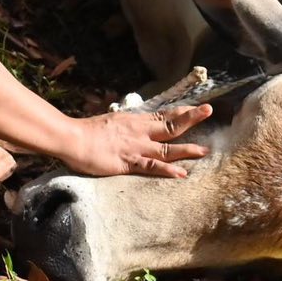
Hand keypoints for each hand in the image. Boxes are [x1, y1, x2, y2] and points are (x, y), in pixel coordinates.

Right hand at [57, 104, 212, 178]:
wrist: (73, 138)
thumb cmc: (89, 131)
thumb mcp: (114, 122)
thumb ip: (128, 125)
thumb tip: (135, 125)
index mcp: (137, 120)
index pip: (165, 114)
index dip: (183, 110)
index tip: (198, 107)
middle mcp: (140, 131)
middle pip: (171, 124)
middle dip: (191, 118)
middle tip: (209, 111)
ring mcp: (136, 147)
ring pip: (166, 147)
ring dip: (186, 149)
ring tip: (205, 151)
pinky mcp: (128, 162)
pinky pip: (151, 166)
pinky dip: (167, 170)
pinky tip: (181, 173)